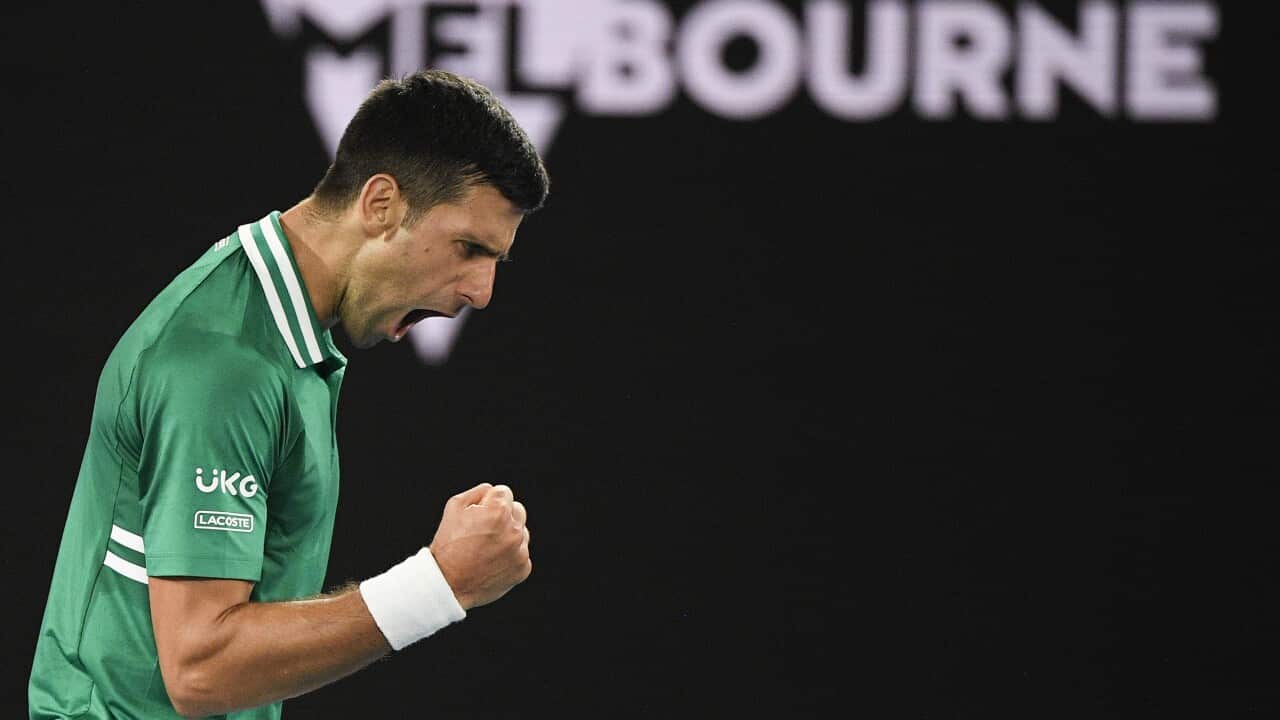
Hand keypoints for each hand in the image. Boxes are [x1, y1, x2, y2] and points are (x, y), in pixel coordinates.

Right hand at [428, 483, 531, 609]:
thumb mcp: (454, 507)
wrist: (448, 583)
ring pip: (521, 532)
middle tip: (484, 530)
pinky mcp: (523, 568)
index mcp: (498, 511)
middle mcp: (514, 530)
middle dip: (503, 515)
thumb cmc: (448, 543)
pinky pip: (520, 553)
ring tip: (486, 548)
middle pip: (517, 510)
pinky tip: (492, 561)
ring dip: (508, 535)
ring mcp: (520, 551)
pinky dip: (510, 556)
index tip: (478, 514)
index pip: (504, 492)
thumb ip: (479, 492)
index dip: (488, 501)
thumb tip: (493, 491)